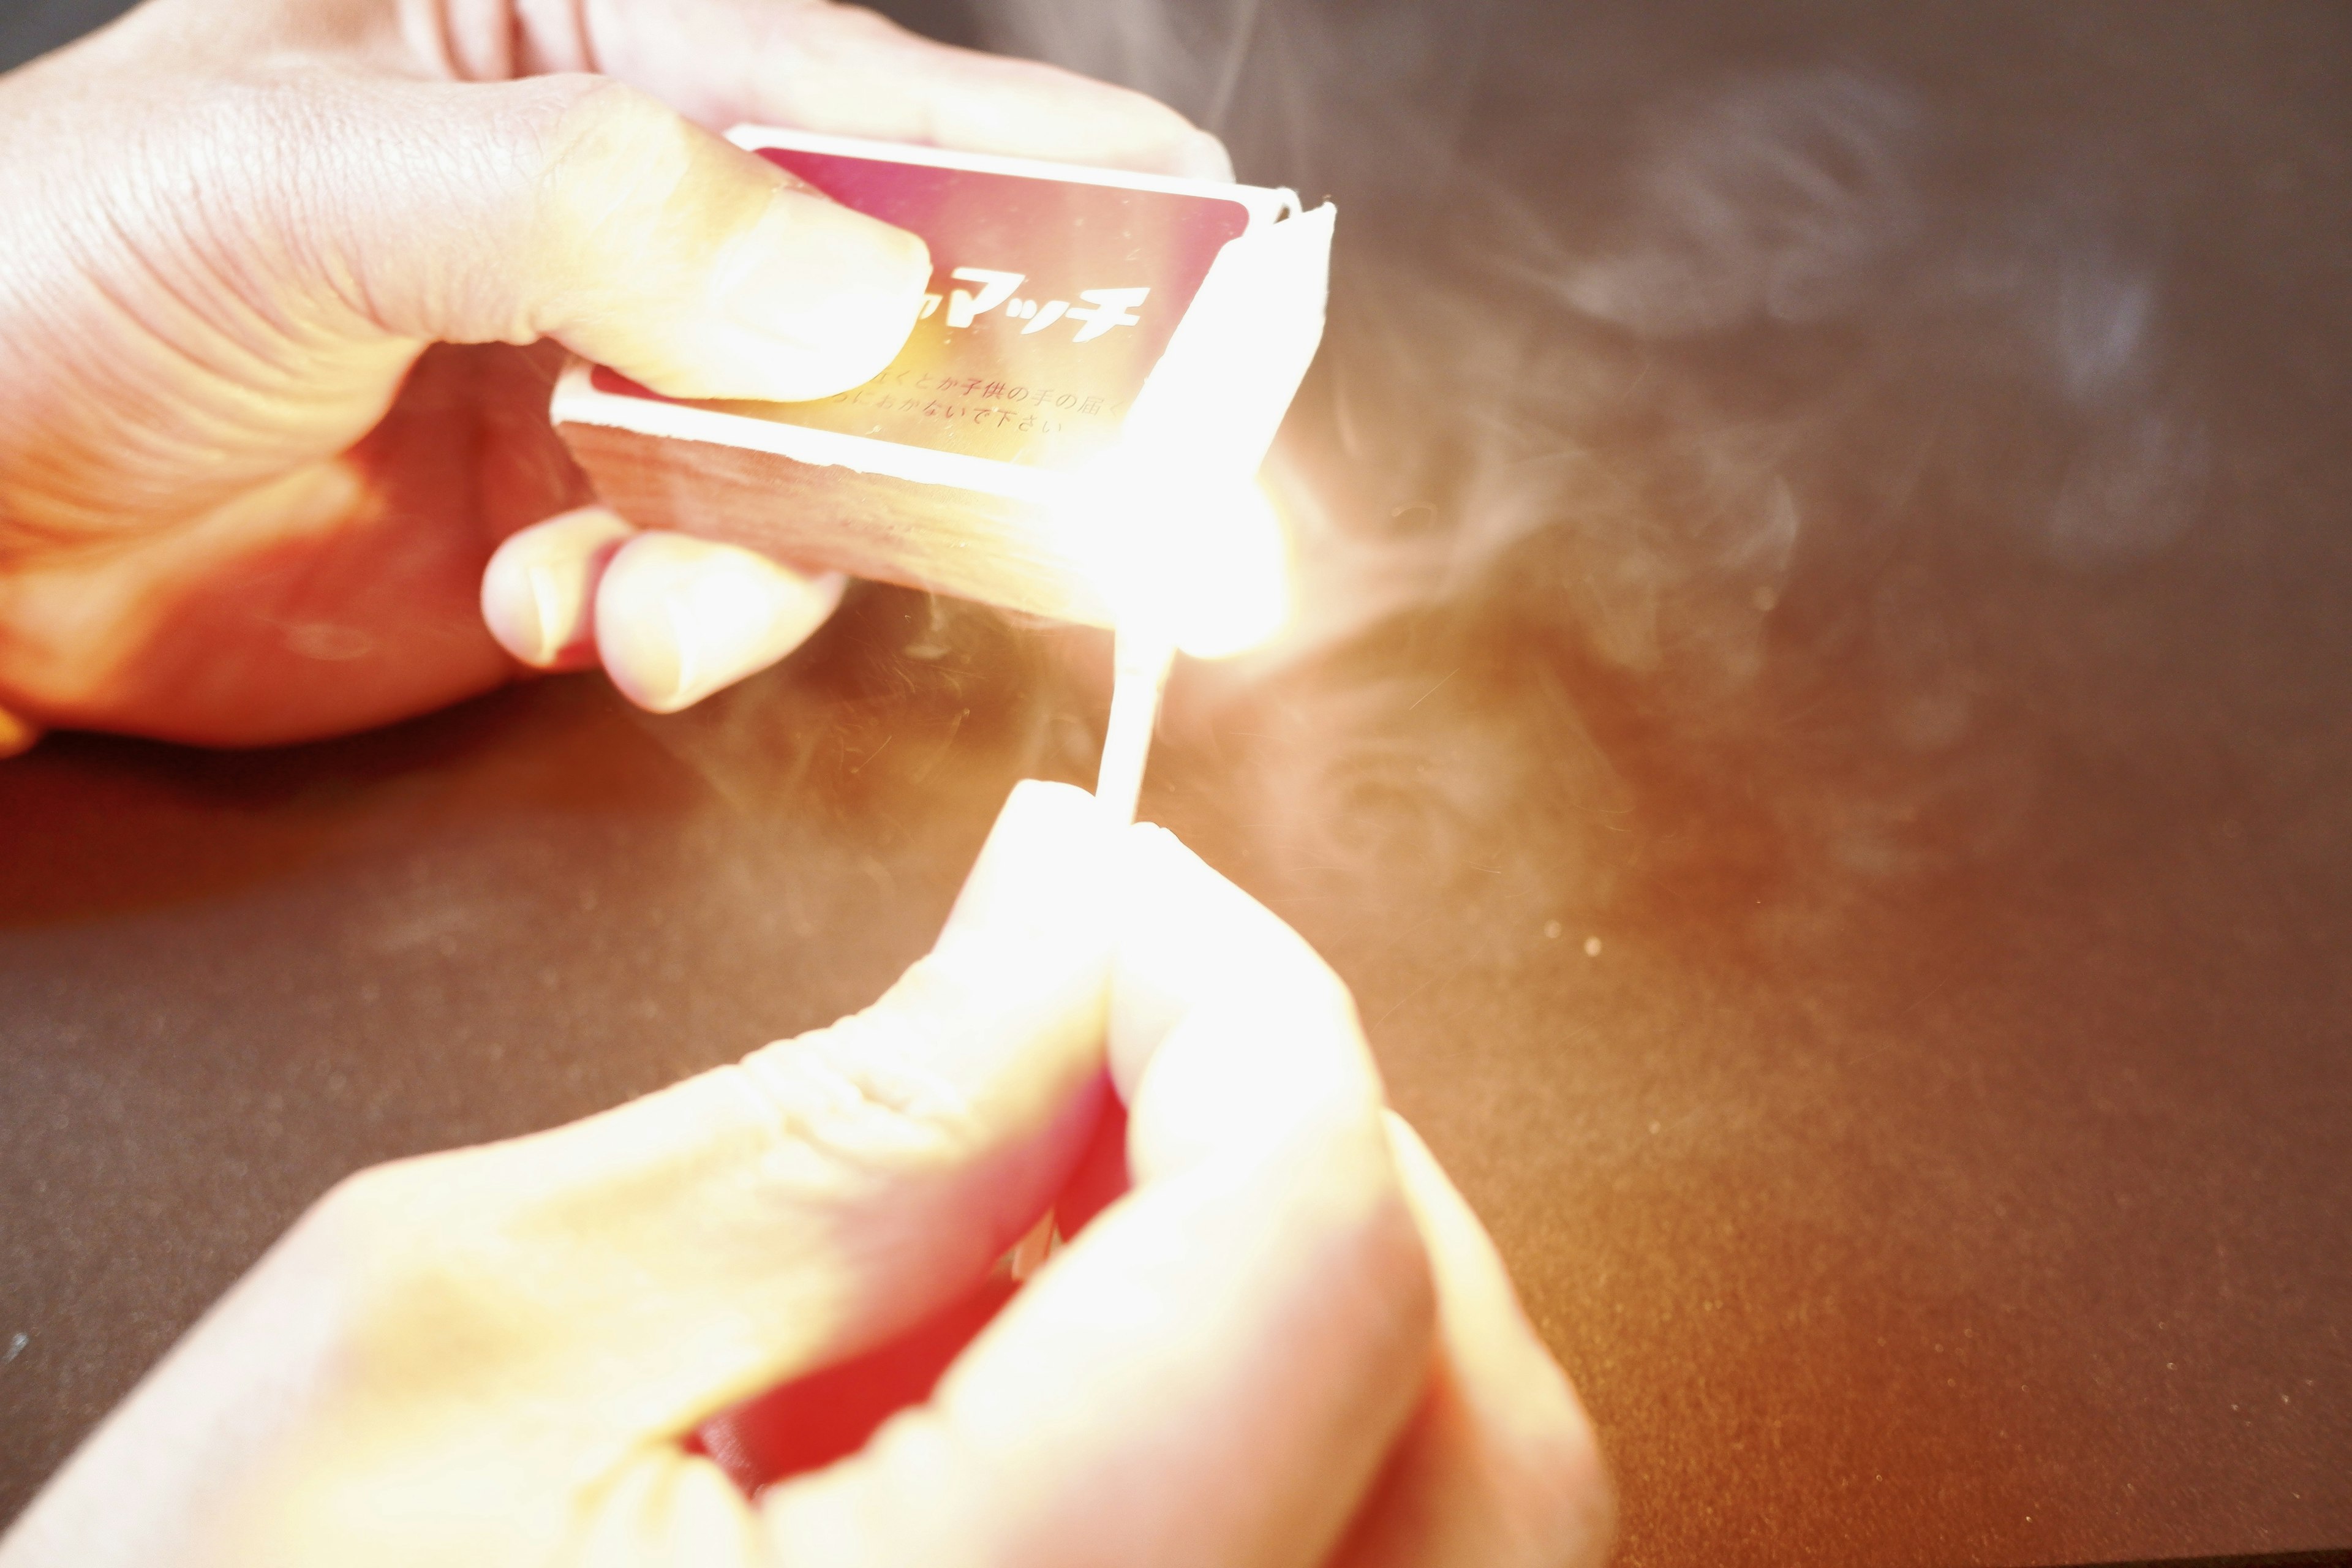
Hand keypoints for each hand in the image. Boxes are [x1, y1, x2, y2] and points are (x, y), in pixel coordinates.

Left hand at [0, 0, 1225, 748]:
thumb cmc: (57, 276)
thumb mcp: (291, 180)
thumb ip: (583, 204)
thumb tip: (851, 288)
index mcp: (596, 40)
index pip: (889, 99)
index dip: (1061, 204)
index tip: (1191, 320)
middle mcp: (652, 209)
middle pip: (919, 303)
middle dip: (950, 422)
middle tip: (1020, 510)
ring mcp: (643, 383)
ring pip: (851, 480)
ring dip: (777, 563)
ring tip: (636, 598)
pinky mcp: (617, 532)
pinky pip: (748, 592)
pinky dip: (688, 630)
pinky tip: (571, 617)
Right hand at [0, 782, 1611, 1567]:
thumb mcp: (467, 1335)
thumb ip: (836, 1124)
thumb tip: (1071, 926)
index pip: (1317, 1253)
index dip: (1241, 997)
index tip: (1106, 893)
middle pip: (1474, 1406)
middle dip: (1301, 1141)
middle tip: (1091, 1029)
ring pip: (1451, 1507)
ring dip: (1290, 1283)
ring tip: (1023, 1225)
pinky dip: (1259, 1421)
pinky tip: (1032, 1376)